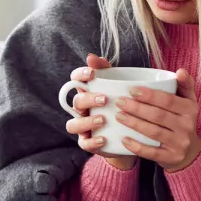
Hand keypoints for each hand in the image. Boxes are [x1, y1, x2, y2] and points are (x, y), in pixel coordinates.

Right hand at [64, 54, 136, 170]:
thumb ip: (108, 73)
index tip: (92, 73)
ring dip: (86, 121)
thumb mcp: (118, 90)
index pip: (75, 80)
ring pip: (73, 124)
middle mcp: (81, 110)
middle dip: (88, 99)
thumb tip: (95, 56)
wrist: (127, 137)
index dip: (80, 75)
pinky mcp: (88, 143)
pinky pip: (84, 143)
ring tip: (102, 119)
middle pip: (76, 101)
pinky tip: (104, 138)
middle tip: (104, 99)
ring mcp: (83, 128)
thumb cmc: (120, 108)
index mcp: (87, 93)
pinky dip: (92, 141)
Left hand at [116, 69, 200, 172]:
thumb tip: (180, 71)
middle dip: (137, 108)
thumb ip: (185, 85)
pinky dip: (136, 146)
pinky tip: (124, 139)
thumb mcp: (188, 101)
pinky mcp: (171, 158)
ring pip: (153, 132)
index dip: (150, 95)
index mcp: (190, 109)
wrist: (189, 152)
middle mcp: (187, 126)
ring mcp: (180, 143)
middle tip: (120, 102)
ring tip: (119, 116)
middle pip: (158, 115)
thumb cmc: (182, 120)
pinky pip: (151, 152)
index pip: (168, 100)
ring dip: (134, 123)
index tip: (132, 90)